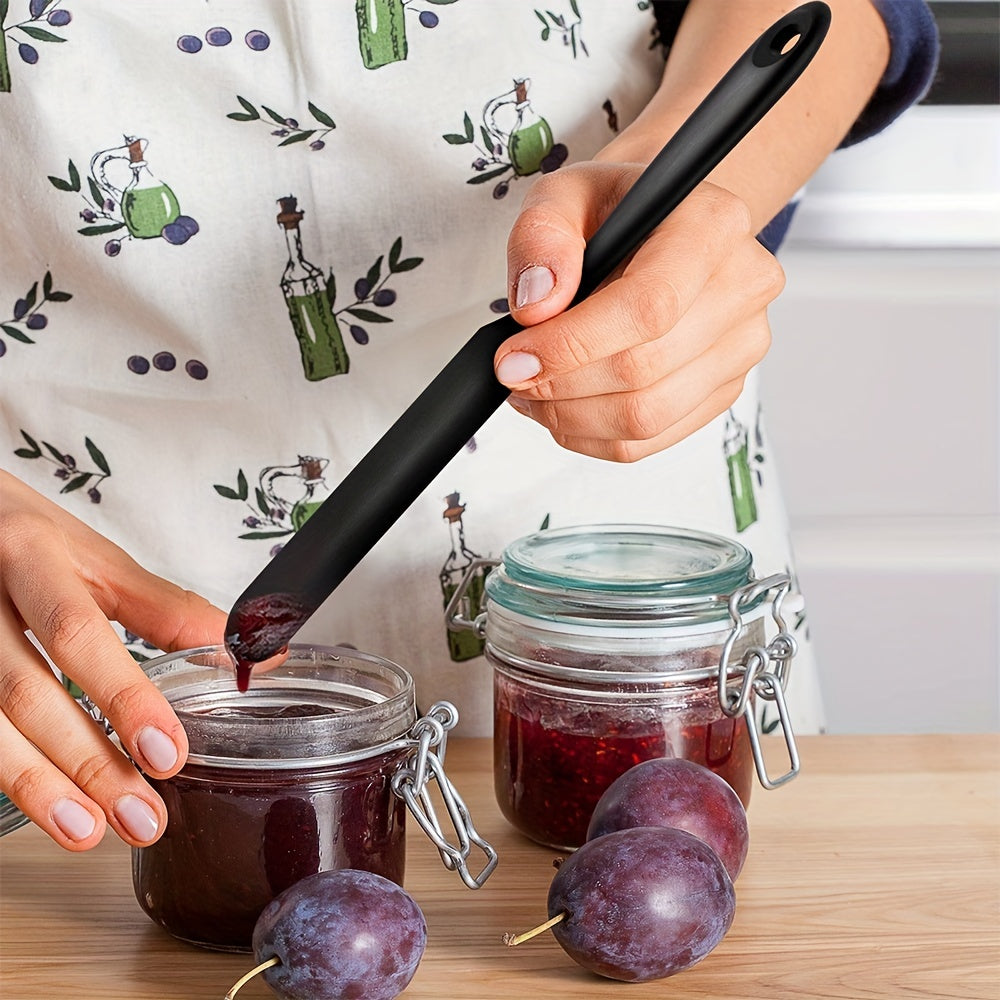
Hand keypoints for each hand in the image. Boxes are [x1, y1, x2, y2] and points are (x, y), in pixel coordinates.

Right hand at [0, 470, 224, 849]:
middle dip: (87, 762)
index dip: (124, 697)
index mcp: (31, 555)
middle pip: (26, 692)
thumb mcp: (96, 560)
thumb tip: (248, 652)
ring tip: (90, 831)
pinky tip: (48, 807)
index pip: (78, 633)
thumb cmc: (27, 540)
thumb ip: (167, 609)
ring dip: (40, 786)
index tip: (168, 753)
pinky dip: (10, 774)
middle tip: (141, 814)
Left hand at [497, 163, 783, 461]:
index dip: (572, 345)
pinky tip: (565, 408)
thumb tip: (537, 304)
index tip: (515, 357)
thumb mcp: (563, 194)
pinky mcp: (724, 389)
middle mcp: (743, 285)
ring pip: (646, 417)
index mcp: (713, 226)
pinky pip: (651, 440)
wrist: (656, 228)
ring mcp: (741, 345)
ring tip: (534, 391)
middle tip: (514, 374)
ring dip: (571, 417)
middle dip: (560, 385)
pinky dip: (593, 435)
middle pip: (644, 370)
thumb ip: (542, 236)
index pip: (647, 307)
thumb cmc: (614, 210)